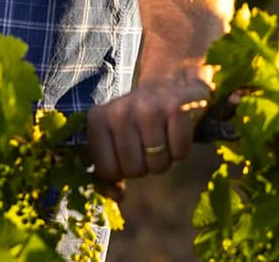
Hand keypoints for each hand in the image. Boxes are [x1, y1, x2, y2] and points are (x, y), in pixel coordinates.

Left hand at [85, 73, 211, 186]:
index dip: (121, 171)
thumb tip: (117, 197)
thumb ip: (108, 170)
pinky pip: (180, 153)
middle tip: (148, 142)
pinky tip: (176, 130)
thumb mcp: (114, 136)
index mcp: (97, 119)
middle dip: (144, 165)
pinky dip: (181, 149)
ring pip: (157, 165)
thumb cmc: (138, 118)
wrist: (171, 82)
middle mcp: (119, 111)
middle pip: (134, 171)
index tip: (128, 153)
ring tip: (162, 136)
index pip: (107, 171)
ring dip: (164, 158)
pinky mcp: (177, 109)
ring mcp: (148, 109)